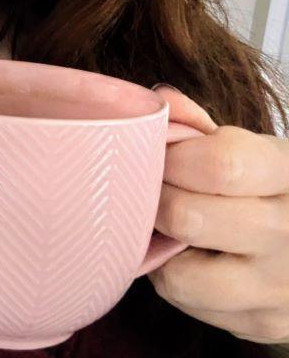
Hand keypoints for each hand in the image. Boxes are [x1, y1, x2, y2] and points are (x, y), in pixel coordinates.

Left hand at [147, 85, 288, 344]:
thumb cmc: (257, 183)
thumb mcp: (243, 144)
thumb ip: (196, 123)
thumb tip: (160, 103)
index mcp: (287, 174)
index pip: (221, 164)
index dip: (173, 156)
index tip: (160, 152)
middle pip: (189, 218)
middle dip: (156, 197)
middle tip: (151, 187)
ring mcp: (280, 287)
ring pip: (181, 274)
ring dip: (158, 245)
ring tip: (163, 223)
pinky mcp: (263, 324)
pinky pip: (186, 302)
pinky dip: (171, 275)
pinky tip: (182, 254)